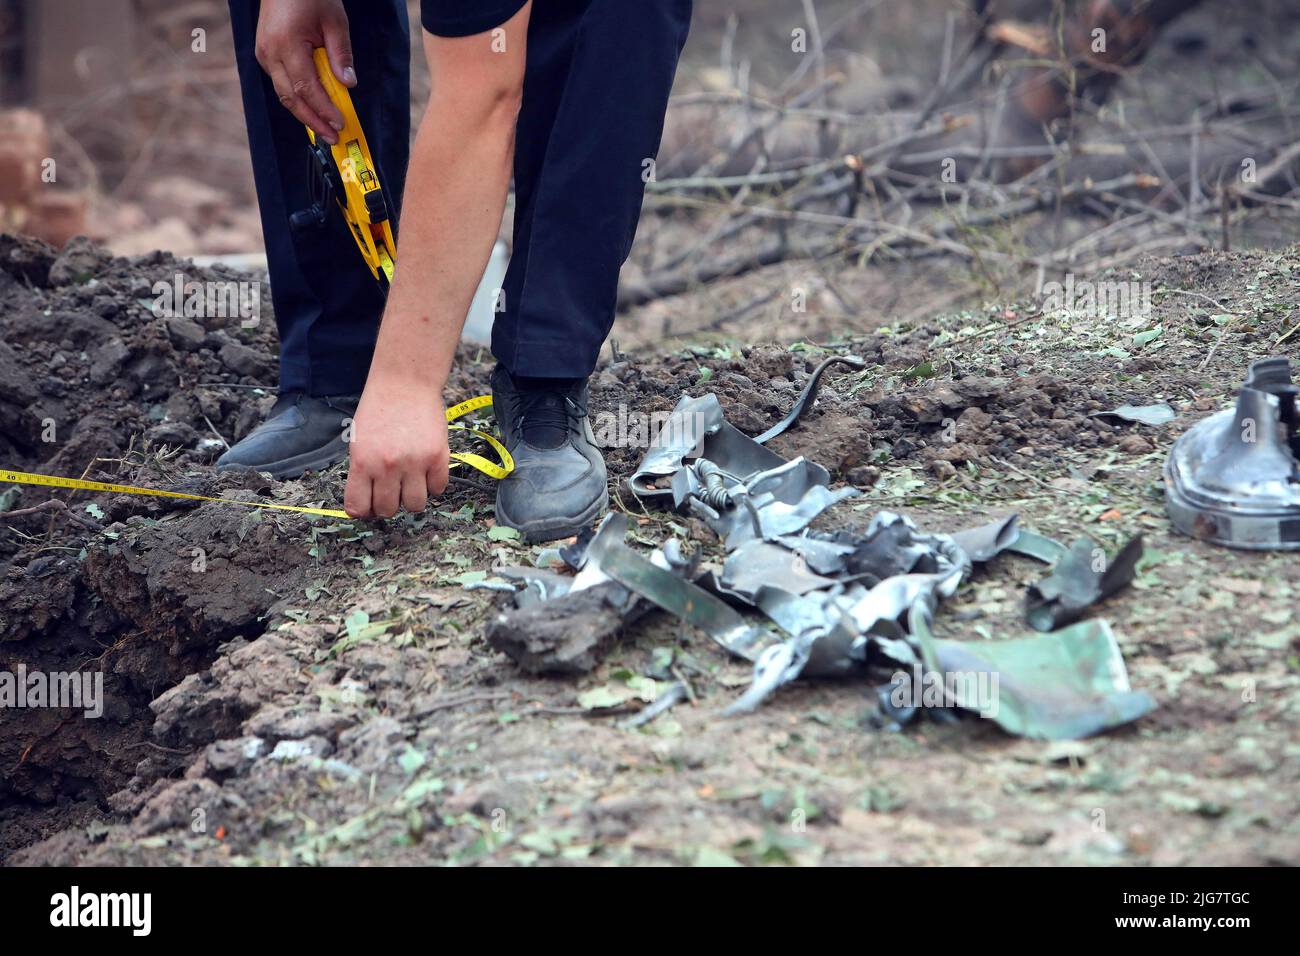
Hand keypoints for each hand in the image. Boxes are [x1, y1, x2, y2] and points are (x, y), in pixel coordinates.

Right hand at [254, 0, 355, 143]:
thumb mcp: (335, 21)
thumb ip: (341, 55)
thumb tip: (349, 84)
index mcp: (286, 44)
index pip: (307, 88)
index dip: (323, 110)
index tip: (340, 124)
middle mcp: (270, 52)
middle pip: (291, 98)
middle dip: (313, 121)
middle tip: (334, 137)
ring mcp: (264, 54)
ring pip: (284, 94)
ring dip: (305, 114)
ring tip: (326, 129)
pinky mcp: (265, 55)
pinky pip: (282, 84)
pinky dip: (298, 99)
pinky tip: (315, 109)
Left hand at [344, 376, 449, 518]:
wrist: (405, 383)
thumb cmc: (379, 410)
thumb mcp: (358, 441)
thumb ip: (362, 472)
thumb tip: (367, 502)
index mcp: (362, 463)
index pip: (358, 507)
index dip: (363, 511)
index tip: (368, 506)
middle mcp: (388, 467)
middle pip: (388, 510)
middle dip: (388, 504)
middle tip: (391, 490)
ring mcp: (415, 463)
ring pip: (415, 505)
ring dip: (412, 497)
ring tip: (411, 482)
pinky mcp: (438, 457)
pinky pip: (438, 489)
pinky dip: (433, 484)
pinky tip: (426, 471)